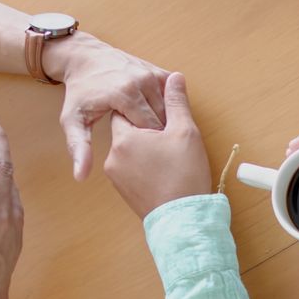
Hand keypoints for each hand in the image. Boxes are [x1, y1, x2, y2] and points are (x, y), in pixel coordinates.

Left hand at [44, 32, 170, 180]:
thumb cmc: (79, 92)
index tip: (142, 154)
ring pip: (168, 109)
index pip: (149, 129)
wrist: (84, 57)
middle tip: (150, 149)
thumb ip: (79, 148)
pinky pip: (170, 96)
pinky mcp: (157, 70)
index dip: (147, 145)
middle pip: (161, 119)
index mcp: (125, 94)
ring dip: (164, 124)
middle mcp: (141, 81)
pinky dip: (167, 108)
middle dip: (157, 137)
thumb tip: (80, 176)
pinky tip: (159, 119)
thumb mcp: (73, 121)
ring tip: (155, 138)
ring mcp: (151, 74)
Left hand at [103, 73, 211, 218]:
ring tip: (168, 153)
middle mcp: (113, 155)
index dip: (150, 109)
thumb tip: (175, 77)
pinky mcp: (122, 190)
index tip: (165, 116)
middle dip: (146, 127)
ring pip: (129, 149)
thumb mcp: (185, 132)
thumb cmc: (183, 175)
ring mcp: (115, 175)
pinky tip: (163, 167)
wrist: (182, 221)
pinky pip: (130, 166)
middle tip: (169, 135)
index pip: (130, 109)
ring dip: (145, 146)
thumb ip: (177, 102)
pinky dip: (143, 162)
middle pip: (128, 128)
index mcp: (124, 137)